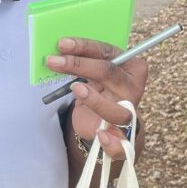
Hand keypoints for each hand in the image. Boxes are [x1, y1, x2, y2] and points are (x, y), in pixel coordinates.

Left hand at [46, 37, 147, 160]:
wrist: (105, 121)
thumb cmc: (98, 90)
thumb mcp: (93, 73)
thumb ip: (82, 60)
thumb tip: (57, 51)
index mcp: (131, 66)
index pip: (106, 52)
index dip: (84, 46)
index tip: (62, 44)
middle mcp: (133, 87)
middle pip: (107, 72)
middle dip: (79, 65)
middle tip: (54, 61)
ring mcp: (129, 111)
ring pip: (115, 108)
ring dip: (94, 100)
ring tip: (75, 89)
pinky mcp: (122, 135)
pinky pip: (120, 143)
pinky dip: (111, 142)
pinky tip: (101, 137)